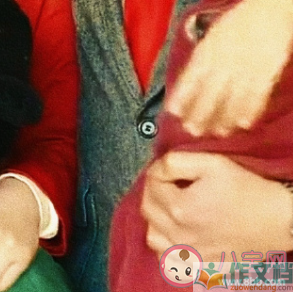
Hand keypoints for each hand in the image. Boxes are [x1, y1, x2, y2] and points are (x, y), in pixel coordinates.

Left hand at [142, 152, 292, 259]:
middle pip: (148, 208)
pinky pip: (170, 259)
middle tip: (168, 181)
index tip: (169, 166)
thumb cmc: (248, 190)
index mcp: (179, 207)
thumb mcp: (211, 163)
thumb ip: (176, 161)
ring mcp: (190, 253)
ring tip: (170, 205)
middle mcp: (179, 235)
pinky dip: (167, 244)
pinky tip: (178, 232)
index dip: (158, 169)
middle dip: (154, 190)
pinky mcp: (202, 264)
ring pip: (153, 236)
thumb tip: (159, 166)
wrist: (278, 219)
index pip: (152, 182)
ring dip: (156, 218)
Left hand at [166, 0, 292, 135]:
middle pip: (209, 94)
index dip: (181, 96)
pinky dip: (249, 112)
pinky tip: (242, 125)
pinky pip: (256, 97)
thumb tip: (192, 76)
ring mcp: (246, 68)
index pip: (190, 77)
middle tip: (192, 130)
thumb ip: (204, 54)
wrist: (270, 7)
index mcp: (208, 48)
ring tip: (216, 132)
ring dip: (223, 118)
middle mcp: (224, 61)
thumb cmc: (240, 19)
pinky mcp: (267, 73)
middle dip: (199, 114)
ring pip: (231, 100)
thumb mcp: (214, 32)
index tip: (173, 112)